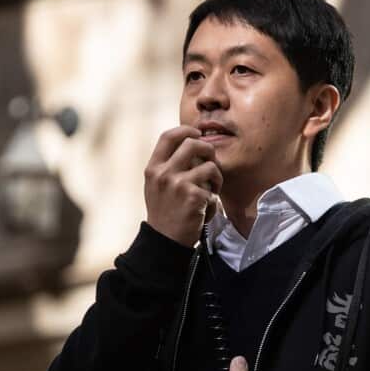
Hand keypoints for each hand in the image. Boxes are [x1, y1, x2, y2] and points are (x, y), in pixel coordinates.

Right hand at [144, 126, 223, 246]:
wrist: (164, 240)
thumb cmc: (165, 212)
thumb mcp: (156, 185)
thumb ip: (168, 165)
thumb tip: (192, 143)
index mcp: (153, 168)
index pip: (168, 136)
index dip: (186, 129)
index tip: (197, 133)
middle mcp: (163, 173)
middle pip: (193, 143)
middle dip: (208, 150)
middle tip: (211, 162)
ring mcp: (178, 184)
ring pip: (210, 166)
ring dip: (216, 179)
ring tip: (211, 191)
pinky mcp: (194, 197)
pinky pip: (214, 190)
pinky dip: (213, 200)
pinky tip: (204, 210)